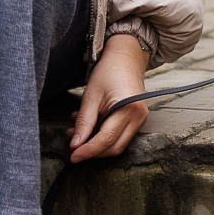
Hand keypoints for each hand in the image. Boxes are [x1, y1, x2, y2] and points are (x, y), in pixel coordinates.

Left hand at [70, 33, 150, 160]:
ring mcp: (140, 119)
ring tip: (76, 134)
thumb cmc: (108, 72)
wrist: (125, 58)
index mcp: (128, 108)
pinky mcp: (137, 120)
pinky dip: (103, 137)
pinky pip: (120, 136)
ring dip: (97, 145)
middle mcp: (138, 117)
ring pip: (117, 144)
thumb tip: (75, 145)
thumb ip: (84, 122)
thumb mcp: (90, 96)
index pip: (106, 139)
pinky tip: (88, 128)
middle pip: (114, 147)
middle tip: (73, 150)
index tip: (73, 156)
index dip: (88, 150)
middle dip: (93, 152)